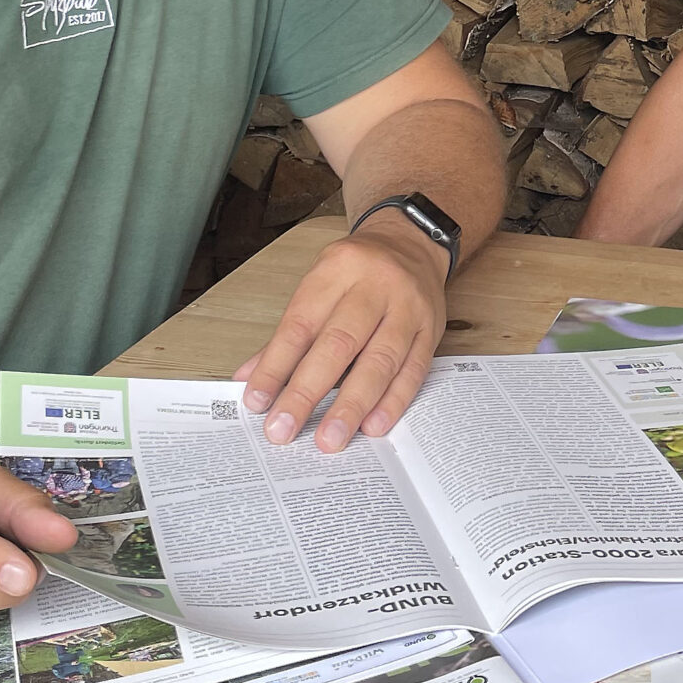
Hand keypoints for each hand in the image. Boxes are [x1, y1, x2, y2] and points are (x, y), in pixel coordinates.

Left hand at [235, 214, 447, 452]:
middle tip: (285, 428)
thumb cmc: (358, 272)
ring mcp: (409, 307)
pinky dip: (392, 402)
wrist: (412, 243)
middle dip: (308, 391)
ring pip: (380, 360)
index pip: (301, 324)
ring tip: (329, 438)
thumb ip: (287, 336)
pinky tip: (372, 426)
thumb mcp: (319, 287)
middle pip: (339, 343)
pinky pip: (413, 370)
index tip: (257, 401)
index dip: (276, 365)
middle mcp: (375, 285)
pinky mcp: (432, 330)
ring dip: (352, 404)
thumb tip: (250, 380)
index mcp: (337, 269)